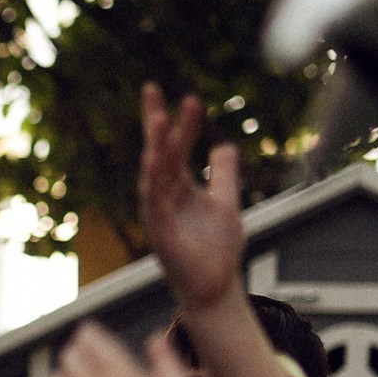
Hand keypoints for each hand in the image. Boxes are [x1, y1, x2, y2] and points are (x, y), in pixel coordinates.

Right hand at [138, 83, 246, 312]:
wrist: (215, 287)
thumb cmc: (216, 249)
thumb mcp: (226, 202)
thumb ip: (223, 175)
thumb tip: (223, 146)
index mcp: (179, 187)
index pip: (175, 147)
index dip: (179, 122)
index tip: (185, 96)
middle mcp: (164, 195)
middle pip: (158, 151)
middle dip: (154, 120)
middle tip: (151, 89)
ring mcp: (158, 212)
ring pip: (154, 171)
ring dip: (154, 145)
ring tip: (157, 117)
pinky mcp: (158, 231)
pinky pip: (154, 200)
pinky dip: (154, 179)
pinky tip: (155, 159)